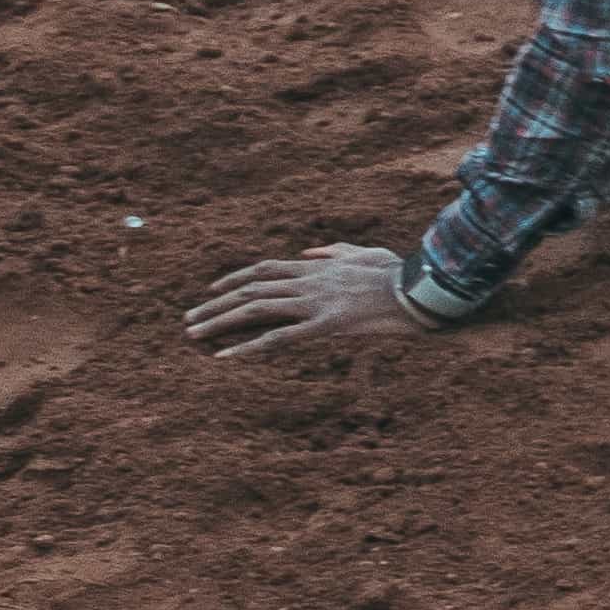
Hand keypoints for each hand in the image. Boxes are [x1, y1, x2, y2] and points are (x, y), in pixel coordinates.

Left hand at [186, 244, 434, 361]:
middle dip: (214, 305)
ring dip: (219, 323)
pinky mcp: (325, 324)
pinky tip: (226, 357)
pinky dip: (248, 348)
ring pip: (255, 311)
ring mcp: (315, 302)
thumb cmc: (397, 272)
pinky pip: (279, 338)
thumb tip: (308, 252)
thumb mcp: (364, 253)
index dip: (233, 279)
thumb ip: (334, 251)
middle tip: (188, 320)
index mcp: (316, 267)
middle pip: (250, 291)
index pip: (264, 269)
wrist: (420, 289)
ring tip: (193, 336)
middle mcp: (309, 282)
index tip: (212, 290)